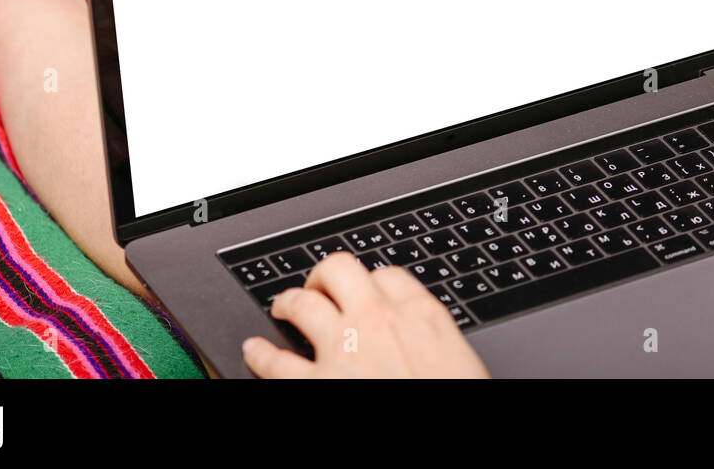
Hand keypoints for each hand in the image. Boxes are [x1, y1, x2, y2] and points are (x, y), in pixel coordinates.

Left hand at [242, 252, 490, 377]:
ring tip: (283, 306)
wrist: (445, 443)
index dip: (374, 282)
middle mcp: (378, 322)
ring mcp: (343, 350)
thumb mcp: (459, 362)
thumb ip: (434, 342)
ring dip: (289, 301)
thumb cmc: (457, 395)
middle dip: (326, 276)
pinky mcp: (316, 385)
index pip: (389, 276)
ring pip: (303, 305)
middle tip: (321, 287)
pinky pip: (276, 363)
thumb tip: (429, 348)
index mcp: (421, 316)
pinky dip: (260, 354)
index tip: (370, 292)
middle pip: (341, 270)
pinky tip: (254, 350)